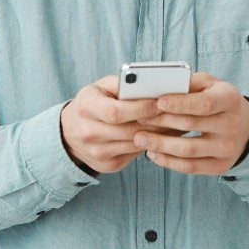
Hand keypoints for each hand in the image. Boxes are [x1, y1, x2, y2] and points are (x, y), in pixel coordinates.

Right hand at [60, 74, 188, 174]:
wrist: (71, 132)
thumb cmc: (93, 102)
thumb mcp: (101, 86)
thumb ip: (123, 83)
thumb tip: (150, 84)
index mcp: (86, 107)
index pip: (116, 111)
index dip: (141, 108)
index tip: (161, 102)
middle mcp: (88, 133)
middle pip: (128, 130)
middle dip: (155, 122)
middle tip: (177, 114)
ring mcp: (98, 152)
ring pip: (135, 144)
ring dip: (158, 135)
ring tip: (176, 124)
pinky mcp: (108, 165)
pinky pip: (135, 154)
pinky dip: (151, 145)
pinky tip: (163, 136)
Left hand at [131, 72, 248, 174]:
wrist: (244, 127)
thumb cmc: (217, 99)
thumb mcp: (209, 84)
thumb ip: (188, 83)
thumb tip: (158, 87)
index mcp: (230, 99)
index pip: (203, 104)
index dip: (179, 104)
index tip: (157, 102)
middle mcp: (232, 125)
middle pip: (192, 126)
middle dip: (162, 122)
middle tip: (139, 119)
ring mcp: (227, 149)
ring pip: (188, 150)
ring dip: (160, 145)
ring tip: (140, 139)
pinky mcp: (221, 166)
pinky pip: (190, 167)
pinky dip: (168, 162)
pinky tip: (153, 153)